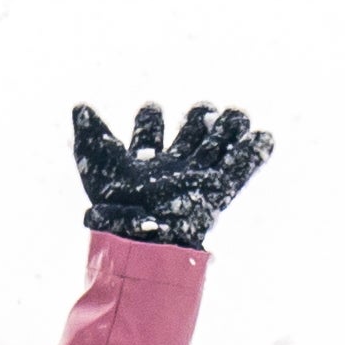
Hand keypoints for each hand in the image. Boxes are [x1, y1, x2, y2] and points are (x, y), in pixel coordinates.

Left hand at [72, 103, 272, 248]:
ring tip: (239, 114)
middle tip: (204, 110)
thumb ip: (91, 133)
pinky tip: (265, 137)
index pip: (148, 134)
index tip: (151, 111)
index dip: (149, 121)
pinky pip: (240, 171)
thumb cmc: (116, 206)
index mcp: (142, 164)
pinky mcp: (218, 193)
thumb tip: (80, 106)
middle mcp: (171, 171)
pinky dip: (254, 154)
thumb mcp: (95, 163)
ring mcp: (196, 181)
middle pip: (189, 137)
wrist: (147, 238)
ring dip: (229, 130)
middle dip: (198, 120)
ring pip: (217, 149)